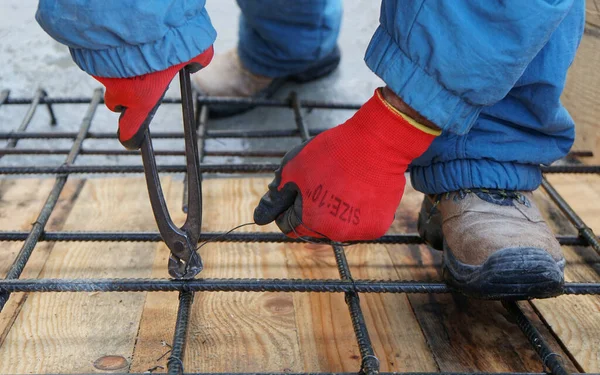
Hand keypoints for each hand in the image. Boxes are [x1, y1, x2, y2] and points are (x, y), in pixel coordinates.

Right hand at [93, 46, 213, 149]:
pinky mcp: (87, 50)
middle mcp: (117, 89)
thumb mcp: (197, 47)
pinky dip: (108, 49)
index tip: (131, 141)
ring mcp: (100, 71)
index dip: (131, 137)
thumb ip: (198, 59)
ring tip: (135, 47)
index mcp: (142, 98)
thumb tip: (196, 61)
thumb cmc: (168, 34)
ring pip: (108, 76)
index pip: (130, 131)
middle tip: (140, 80)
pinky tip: (122, 35)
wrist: (133, 8)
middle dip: (125, 96)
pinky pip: (98, 56)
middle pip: (116, 103)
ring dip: (118, 67)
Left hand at [253, 88, 438, 241]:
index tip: (300, 187)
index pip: (287, 225)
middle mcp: (333, 234)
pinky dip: (358, 211)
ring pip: (337, 227)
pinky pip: (359, 223)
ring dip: (335, 211)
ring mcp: (357, 233)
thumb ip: (275, 197)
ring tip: (344, 184)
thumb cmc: (332, 153)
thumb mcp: (292, 169)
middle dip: (312, 209)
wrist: (377, 143)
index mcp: (308, 221)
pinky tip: (360, 190)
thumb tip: (260, 218)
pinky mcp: (376, 227)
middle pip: (312, 228)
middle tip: (325, 182)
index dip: (288, 204)